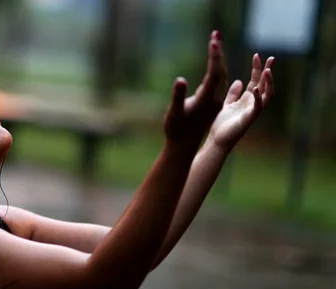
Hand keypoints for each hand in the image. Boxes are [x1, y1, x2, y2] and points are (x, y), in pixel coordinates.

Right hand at [164, 31, 227, 146]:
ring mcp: (214, 101)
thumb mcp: (174, 112)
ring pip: (221, 76)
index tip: (214, 39)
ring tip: (215, 44)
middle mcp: (214, 98)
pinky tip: (216, 66)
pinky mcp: (211, 104)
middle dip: (218, 52)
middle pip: (221, 71)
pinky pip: (219, 83)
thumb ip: (178, 95)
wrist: (183, 146)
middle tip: (216, 34)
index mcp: (207, 98)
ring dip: (218, 60)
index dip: (215, 55)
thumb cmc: (176, 129)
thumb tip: (180, 80)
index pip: (215, 72)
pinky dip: (217, 70)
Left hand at [207, 54, 274, 149]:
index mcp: (246, 100)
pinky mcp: (248, 120)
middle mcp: (252, 104)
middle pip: (264, 85)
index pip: (255, 81)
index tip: (257, 55)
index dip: (257, 68)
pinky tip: (257, 89)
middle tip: (271, 58)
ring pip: (266, 95)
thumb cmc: (221, 125)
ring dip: (267, 83)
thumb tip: (239, 81)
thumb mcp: (227, 104)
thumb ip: (233, 94)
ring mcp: (252, 111)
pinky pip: (256, 108)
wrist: (217, 141)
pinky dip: (258, 99)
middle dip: (267, 72)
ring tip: (267, 71)